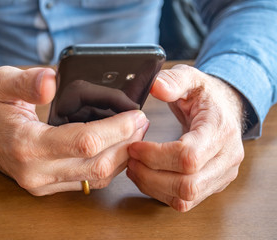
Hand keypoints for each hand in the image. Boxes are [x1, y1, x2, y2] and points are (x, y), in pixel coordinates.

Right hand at [0, 66, 148, 194]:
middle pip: (96, 165)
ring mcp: (41, 183)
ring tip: (135, 135)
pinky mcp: (46, 186)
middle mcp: (35, 172)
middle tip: (141, 123)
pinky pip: (87, 182)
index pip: (83, 143)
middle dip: (126, 144)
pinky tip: (117, 149)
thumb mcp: (1, 83)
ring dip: (121, 158)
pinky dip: (108, 167)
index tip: (135, 115)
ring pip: (95, 178)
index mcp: (26, 145)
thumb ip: (27, 82)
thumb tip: (52, 81)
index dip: (115, 129)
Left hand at [126, 64, 244, 211]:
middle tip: (130, 159)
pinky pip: (185, 201)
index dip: (155, 155)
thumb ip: (173, 80)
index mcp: (221, 130)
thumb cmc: (205, 95)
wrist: (224, 109)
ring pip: (185, 198)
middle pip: (186, 184)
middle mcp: (227, 158)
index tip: (134, 146)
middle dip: (150, 175)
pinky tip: (145, 177)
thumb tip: (155, 87)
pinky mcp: (212, 185)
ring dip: (152, 186)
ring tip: (134, 168)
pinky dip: (160, 193)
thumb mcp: (191, 78)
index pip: (188, 156)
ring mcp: (222, 175)